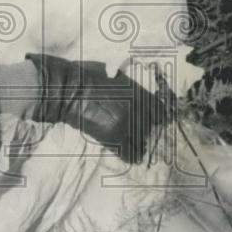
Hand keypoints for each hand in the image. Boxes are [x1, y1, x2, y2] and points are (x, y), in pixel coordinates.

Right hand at [25, 53, 171, 163]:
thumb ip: (131, 87)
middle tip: (143, 133)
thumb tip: (139, 95)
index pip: (162, 111)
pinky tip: (131, 154)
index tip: (158, 121)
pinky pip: (130, 154)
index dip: (160, 117)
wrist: (70, 90)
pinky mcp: (113, 138)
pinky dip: (131, 155)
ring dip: (140, 143)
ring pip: (143, 143)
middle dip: (149, 131)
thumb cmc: (89, 77)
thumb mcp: (117, 76)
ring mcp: (126, 125)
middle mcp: (137, 110)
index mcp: (139, 93)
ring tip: (136, 144)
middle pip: (154, 129)